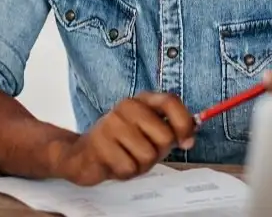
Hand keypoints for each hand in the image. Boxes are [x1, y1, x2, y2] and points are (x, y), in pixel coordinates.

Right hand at [54, 92, 196, 185]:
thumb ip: (169, 130)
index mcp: (141, 100)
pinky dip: (126, 172)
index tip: (187, 142)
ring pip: (148, 155)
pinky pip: (130, 168)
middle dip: (158, 152)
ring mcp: (111, 124)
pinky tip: (115, 163)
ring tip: (126, 157)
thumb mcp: (147, 131)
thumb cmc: (121, 143)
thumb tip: (189, 138)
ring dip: (141, 164)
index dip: (184, 123)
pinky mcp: (100, 144)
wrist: (82, 154)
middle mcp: (126, 107)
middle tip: (142, 151)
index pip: (171, 101)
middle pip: (164, 136)